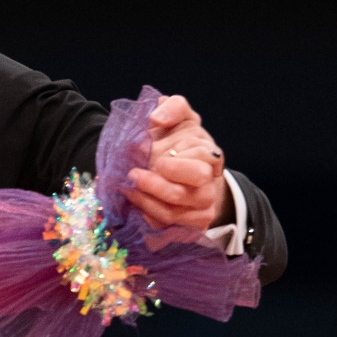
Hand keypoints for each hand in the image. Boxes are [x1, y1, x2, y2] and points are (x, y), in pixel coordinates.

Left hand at [125, 95, 228, 233]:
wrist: (183, 172)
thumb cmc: (180, 142)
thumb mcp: (180, 118)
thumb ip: (173, 108)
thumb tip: (157, 116)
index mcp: (210, 157)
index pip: (199, 164)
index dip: (176, 165)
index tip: (156, 161)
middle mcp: (209, 186)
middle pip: (182, 194)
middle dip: (155, 187)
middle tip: (133, 176)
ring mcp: (202, 210)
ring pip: (171, 214)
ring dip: (144, 202)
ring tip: (126, 189)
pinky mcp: (191, 228)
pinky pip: (167, 229)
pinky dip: (147, 218)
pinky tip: (134, 206)